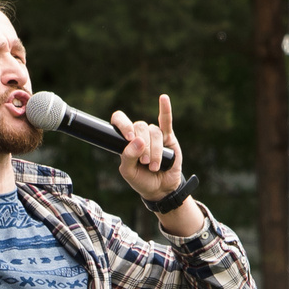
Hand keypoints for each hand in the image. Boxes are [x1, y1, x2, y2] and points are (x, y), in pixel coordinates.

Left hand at [110, 95, 203, 235]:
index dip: (123, 125)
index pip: (120, 121)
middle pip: (140, 127)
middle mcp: (139, 134)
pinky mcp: (168, 137)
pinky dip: (165, 109)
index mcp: (125, 140)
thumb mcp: (129, 173)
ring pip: (154, 132)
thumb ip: (128, 157)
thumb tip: (137, 141)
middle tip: (145, 163)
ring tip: (155, 166)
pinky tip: (163, 99)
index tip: (129, 137)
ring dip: (155, 150)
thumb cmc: (142, 180)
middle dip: (143, 147)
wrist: (161, 189)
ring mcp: (154, 134)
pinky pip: (166, 120)